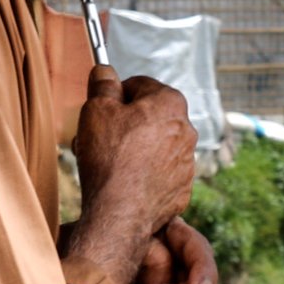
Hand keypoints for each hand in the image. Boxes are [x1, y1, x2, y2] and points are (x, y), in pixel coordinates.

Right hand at [60, 69, 196, 283]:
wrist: (119, 212)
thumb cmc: (109, 156)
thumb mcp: (96, 109)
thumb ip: (103, 84)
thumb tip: (105, 70)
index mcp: (170, 103)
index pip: (139, 84)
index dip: (115, 94)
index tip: (101, 107)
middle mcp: (186, 130)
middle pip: (148, 116)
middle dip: (124, 123)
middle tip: (99, 135)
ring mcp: (186, 162)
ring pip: (154, 145)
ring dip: (133, 147)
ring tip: (106, 161)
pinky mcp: (182, 189)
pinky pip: (159, 172)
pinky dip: (143, 173)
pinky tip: (122, 180)